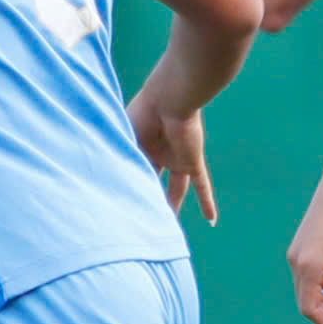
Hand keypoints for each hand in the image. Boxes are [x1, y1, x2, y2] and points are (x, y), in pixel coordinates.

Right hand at [128, 90, 216, 224]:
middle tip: (143, 216)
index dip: (129, 184)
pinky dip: (206, 202)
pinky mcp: (193, 162)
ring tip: (169, 224)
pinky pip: (202, 185)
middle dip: (149, 195)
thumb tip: (110, 187)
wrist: (169, 99)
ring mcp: (178, 159)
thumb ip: (121, 158)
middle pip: (155, 180)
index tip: (120, 202)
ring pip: (177, 188)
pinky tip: (212, 219)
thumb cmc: (143, 112)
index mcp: (141, 144)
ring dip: (174, 204)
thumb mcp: (126, 138)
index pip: (135, 169)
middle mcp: (160, 153)